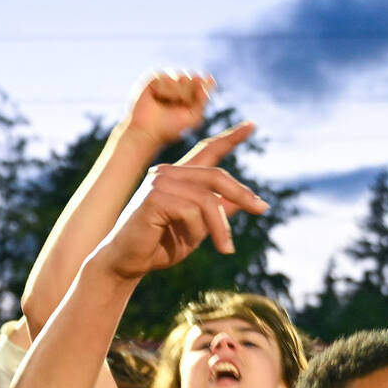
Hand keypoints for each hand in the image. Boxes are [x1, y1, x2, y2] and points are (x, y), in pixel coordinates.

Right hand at [95, 127, 269, 281]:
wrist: (125, 262)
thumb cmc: (158, 248)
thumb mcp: (196, 230)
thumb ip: (215, 212)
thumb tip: (242, 202)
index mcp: (177, 178)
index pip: (207, 150)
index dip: (230, 138)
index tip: (252, 125)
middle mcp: (167, 173)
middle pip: (216, 175)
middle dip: (242, 193)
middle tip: (262, 209)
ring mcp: (159, 182)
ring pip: (208, 198)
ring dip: (220, 227)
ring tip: (226, 248)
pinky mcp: (155, 197)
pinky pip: (193, 210)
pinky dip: (199, 230)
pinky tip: (190, 242)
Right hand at [123, 71, 213, 149]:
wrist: (148, 131)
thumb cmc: (169, 128)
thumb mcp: (194, 117)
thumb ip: (203, 100)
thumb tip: (209, 80)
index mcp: (188, 96)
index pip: (201, 83)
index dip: (206, 83)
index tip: (210, 82)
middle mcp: (177, 87)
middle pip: (192, 79)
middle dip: (188, 93)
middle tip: (180, 104)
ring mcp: (165, 83)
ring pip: (180, 77)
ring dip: (177, 93)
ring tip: (167, 103)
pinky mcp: (153, 80)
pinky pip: (166, 78)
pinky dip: (165, 90)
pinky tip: (157, 98)